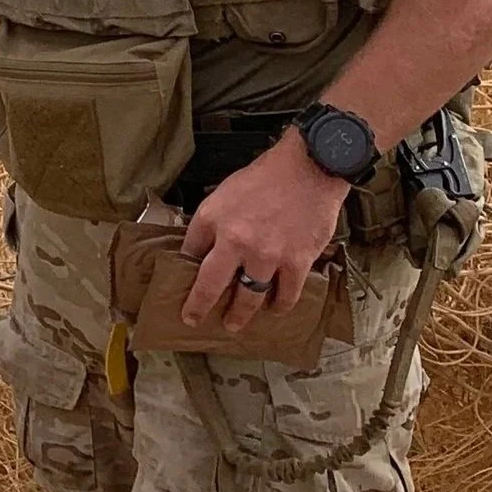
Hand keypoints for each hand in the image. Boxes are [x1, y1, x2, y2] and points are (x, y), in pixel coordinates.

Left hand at [179, 134, 347, 329]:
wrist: (310, 168)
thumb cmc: (267, 177)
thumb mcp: (224, 193)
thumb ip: (212, 222)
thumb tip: (201, 248)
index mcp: (212, 220)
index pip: (189, 254)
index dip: (183, 273)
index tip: (181, 286)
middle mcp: (235, 241)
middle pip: (210, 286)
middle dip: (199, 307)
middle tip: (194, 319)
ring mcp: (266, 256)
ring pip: (248, 298)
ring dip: (240, 315)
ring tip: (234, 323)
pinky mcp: (296, 262)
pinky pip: (285, 296)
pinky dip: (279, 306)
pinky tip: (274, 308)